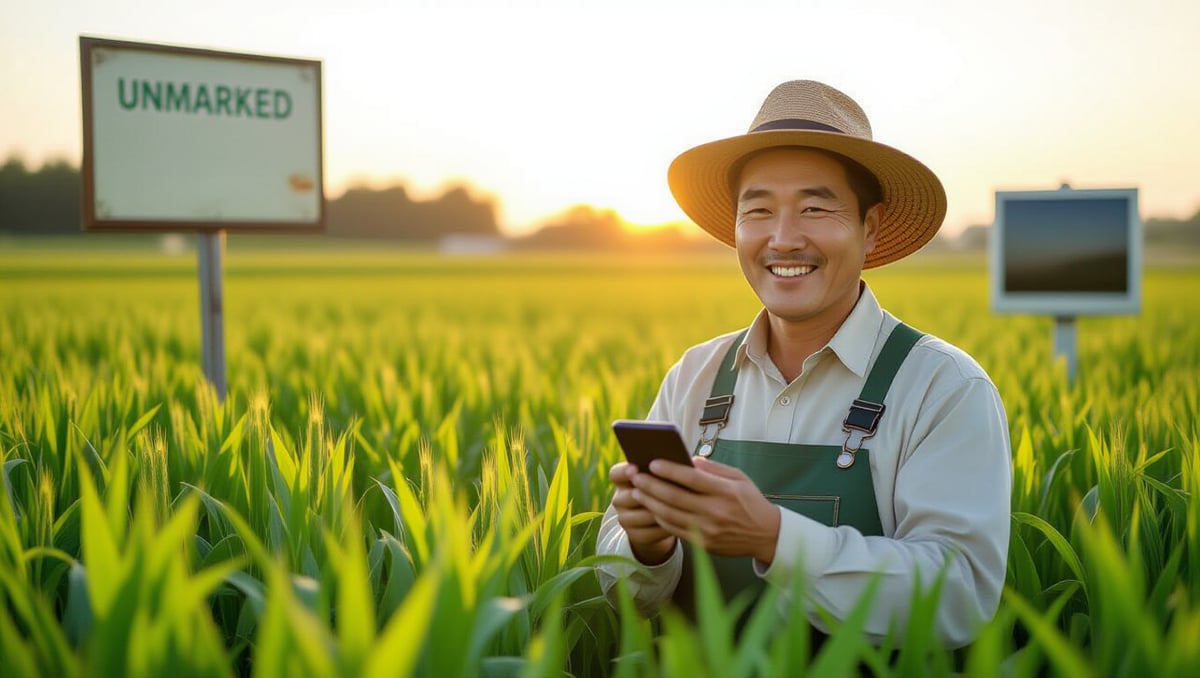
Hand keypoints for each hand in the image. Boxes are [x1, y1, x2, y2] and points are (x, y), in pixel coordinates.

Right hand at [608, 462, 676, 564]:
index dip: (624, 472)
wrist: (657, 519)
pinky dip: (661, 529)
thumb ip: (665, 470)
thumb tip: (687, 462)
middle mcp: (619, 499)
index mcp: (623, 480)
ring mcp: (624, 518)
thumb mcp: (661, 477)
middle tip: (663, 491)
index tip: (636, 468)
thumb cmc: (663, 488)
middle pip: (627, 497)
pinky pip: (647, 533)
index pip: (615, 474)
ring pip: (638, 516)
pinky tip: (676, 523)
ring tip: (675, 508)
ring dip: (656, 512)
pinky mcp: (634, 535)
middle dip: (645, 494)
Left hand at [630, 457, 780, 563]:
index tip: (652, 462)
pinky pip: (674, 530)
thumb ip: (714, 468)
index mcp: (725, 492)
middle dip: (651, 485)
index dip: (669, 470)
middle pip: (675, 497)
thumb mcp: (739, 478)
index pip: (692, 478)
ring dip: (649, 502)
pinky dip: (660, 518)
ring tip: (636, 491)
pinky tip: (651, 508)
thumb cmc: (750, 501)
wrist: (766, 535)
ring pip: (670, 515)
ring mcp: (708, 530)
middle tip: (636, 476)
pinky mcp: (703, 544)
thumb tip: (688, 460)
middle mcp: (715, 512)